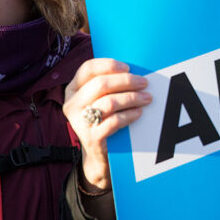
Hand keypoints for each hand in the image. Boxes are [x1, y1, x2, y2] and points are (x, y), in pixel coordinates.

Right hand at [63, 58, 151, 192]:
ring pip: (109, 102)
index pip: (88, 68)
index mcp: (73, 90)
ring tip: (147, 98)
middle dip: (126, 81)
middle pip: (100, 84)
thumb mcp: (101, 99)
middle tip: (144, 83)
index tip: (128, 67)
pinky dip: (130, 115)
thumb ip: (109, 84)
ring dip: (132, 98)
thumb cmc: (105, 119)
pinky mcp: (91, 137)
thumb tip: (135, 69)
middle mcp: (72, 104)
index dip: (109, 65)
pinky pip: (114, 121)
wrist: (99, 154)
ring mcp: (79, 122)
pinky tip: (139, 112)